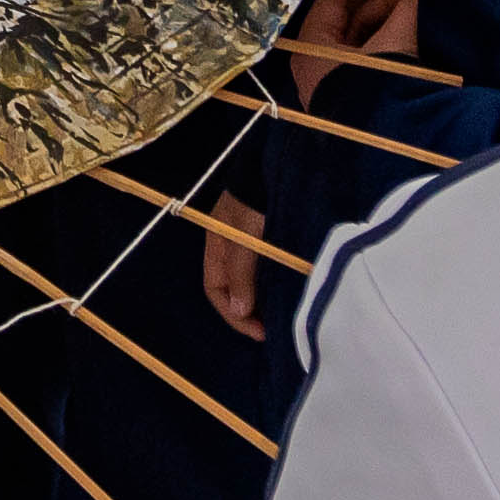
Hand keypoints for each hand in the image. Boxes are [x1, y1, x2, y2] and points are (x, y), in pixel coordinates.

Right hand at [200, 190, 271, 339]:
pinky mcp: (265, 236)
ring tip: (279, 314)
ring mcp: (247, 241)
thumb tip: (241, 310)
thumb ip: (241, 274)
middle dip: (248, 311)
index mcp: (215, 248)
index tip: (259, 331)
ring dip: (260, 298)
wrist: (270, 168)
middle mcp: (228, 247)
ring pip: (248, 279)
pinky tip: (284, 288)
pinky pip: (263, 267)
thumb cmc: (254, 203)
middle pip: (232, 288)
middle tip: (271, 328)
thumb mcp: (245, 240)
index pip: (216, 291)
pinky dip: (270, 282)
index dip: (234, 315)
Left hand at [289, 0, 417, 106]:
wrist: (391, 151)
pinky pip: (381, 58)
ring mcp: (343, 84)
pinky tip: (424, 27)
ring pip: (370, 38)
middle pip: (354, 17)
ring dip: (398, 16)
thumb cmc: (379, 90)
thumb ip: (407, 7)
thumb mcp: (394, 41)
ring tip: (428, 1)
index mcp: (313, 48)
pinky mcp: (365, 99)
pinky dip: (400, 40)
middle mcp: (321, 65)